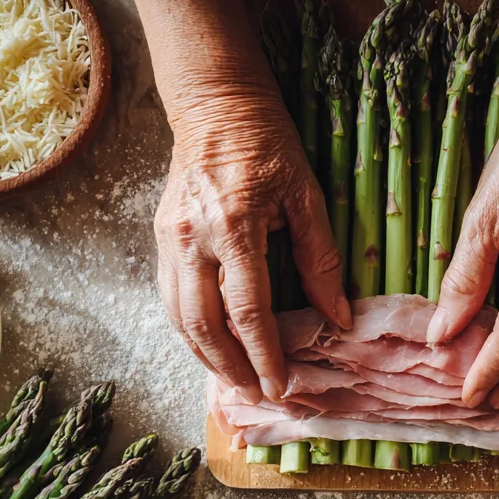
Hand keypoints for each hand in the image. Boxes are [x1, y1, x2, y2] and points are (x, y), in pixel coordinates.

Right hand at [155, 86, 350, 401]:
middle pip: (205, 327)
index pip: (248, 311)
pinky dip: (190, 334)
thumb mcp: (306, 197)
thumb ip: (321, 259)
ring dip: (207, 359)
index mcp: (232, 227)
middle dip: (233, 369)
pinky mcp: (159, 240)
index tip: (282, 387)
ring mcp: (168, 241)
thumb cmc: (267, 144)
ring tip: (236, 383)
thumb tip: (338, 317)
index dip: (266, 356)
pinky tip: (211, 350)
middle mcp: (191, 240)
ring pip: (180, 320)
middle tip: (259, 395)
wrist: (213, 103)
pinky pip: (170, 301)